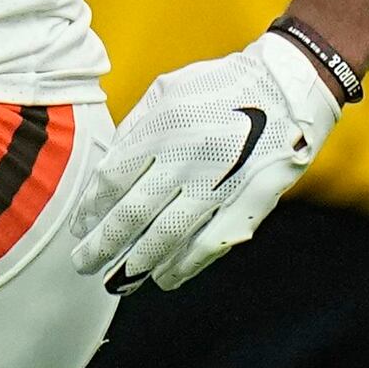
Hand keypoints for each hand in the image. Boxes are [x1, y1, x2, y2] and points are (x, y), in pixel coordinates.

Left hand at [68, 28, 346, 289]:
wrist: (289, 85)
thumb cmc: (221, 86)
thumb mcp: (167, 91)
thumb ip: (133, 130)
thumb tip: (105, 175)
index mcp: (163, 126)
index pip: (112, 180)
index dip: (91, 210)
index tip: (79, 228)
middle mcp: (187, 157)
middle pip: (132, 214)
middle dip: (103, 246)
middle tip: (84, 264)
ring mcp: (219, 183)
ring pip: (167, 236)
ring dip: (137, 264)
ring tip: (116, 282)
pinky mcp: (248, 202)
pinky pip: (209, 243)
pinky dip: (184, 265)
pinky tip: (164, 277)